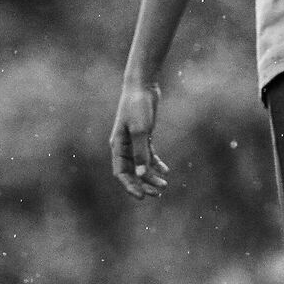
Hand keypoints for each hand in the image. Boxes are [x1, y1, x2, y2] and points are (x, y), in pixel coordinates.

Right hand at [110, 79, 169, 198]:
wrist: (142, 86)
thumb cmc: (138, 106)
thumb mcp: (140, 130)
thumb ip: (140, 152)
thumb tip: (141, 174)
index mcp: (117, 146)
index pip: (120, 173)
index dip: (130, 186)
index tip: (142, 197)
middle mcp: (123, 146)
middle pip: (132, 172)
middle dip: (144, 184)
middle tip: (158, 193)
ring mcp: (133, 141)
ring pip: (141, 165)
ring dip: (151, 176)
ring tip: (164, 185)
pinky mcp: (143, 135)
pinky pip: (148, 155)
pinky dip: (156, 164)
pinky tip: (165, 170)